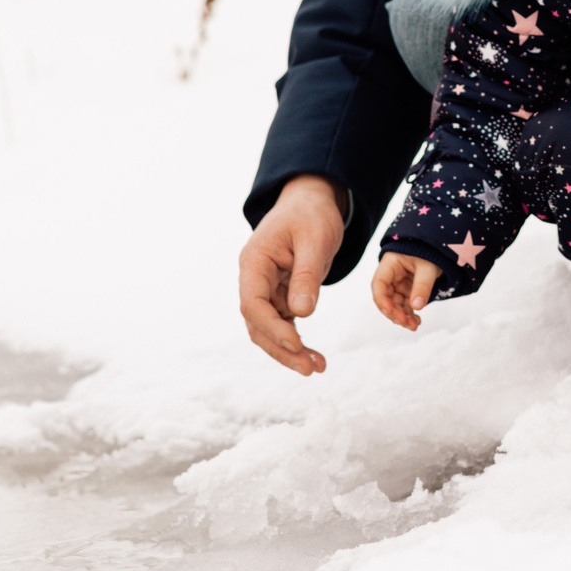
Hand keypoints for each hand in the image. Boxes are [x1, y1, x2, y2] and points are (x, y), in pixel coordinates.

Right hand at [238, 174, 344, 374]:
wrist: (313, 201)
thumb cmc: (312, 214)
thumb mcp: (315, 239)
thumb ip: (307, 275)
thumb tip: (301, 313)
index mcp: (254, 262)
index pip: (253, 304)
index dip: (272, 328)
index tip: (297, 343)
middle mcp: (254, 278)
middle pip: (258, 323)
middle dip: (281, 349)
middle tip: (310, 368)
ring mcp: (264, 288)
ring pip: (268, 329)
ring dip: (289, 350)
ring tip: (317, 367)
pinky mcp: (278, 294)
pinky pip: (282, 323)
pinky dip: (295, 340)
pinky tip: (313, 356)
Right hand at [371, 252, 441, 330]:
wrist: (444, 247)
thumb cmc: (431, 250)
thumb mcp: (428, 266)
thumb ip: (422, 285)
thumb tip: (417, 307)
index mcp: (390, 263)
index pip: (379, 284)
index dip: (382, 300)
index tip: (391, 313)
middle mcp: (392, 275)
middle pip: (386, 297)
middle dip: (395, 313)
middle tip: (406, 324)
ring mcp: (400, 283)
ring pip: (395, 304)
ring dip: (403, 316)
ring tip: (413, 326)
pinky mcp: (408, 289)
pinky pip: (405, 304)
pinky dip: (409, 314)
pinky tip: (415, 322)